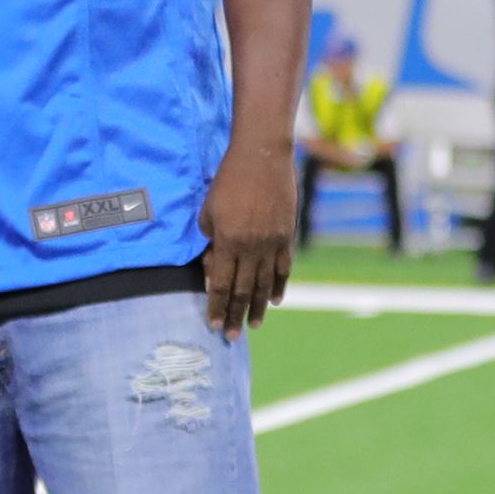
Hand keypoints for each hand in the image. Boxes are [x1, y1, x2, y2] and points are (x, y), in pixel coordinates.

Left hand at [200, 143, 294, 338]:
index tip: (213, 324)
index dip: (216, 306)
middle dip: (235, 314)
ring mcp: (272, 243)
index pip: (220, 283)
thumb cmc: (227, 182)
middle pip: (242, 290)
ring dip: (257, 307)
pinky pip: (283, 268)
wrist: (263, 157)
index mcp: (228, 242)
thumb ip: (210, 243)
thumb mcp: (208, 212)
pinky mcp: (286, 235)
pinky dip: (278, 286)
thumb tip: (212, 270)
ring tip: (253, 325)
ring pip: (264, 283)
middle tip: (231, 336)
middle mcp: (252, 247)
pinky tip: (273, 300)